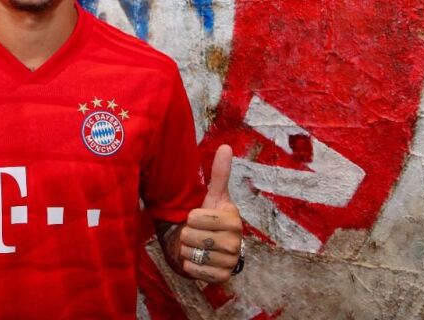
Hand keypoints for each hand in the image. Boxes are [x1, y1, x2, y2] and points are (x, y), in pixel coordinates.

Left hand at [176, 144, 242, 282]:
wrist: (209, 245)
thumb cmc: (209, 217)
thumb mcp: (213, 196)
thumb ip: (219, 174)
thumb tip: (226, 147)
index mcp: (233, 220)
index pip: (197, 218)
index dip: (191, 217)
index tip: (198, 216)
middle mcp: (236, 242)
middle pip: (193, 237)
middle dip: (186, 234)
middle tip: (194, 232)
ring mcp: (230, 261)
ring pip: (192, 253)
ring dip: (187, 249)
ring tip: (195, 244)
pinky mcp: (222, 277)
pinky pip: (196, 270)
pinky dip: (190, 264)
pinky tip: (196, 258)